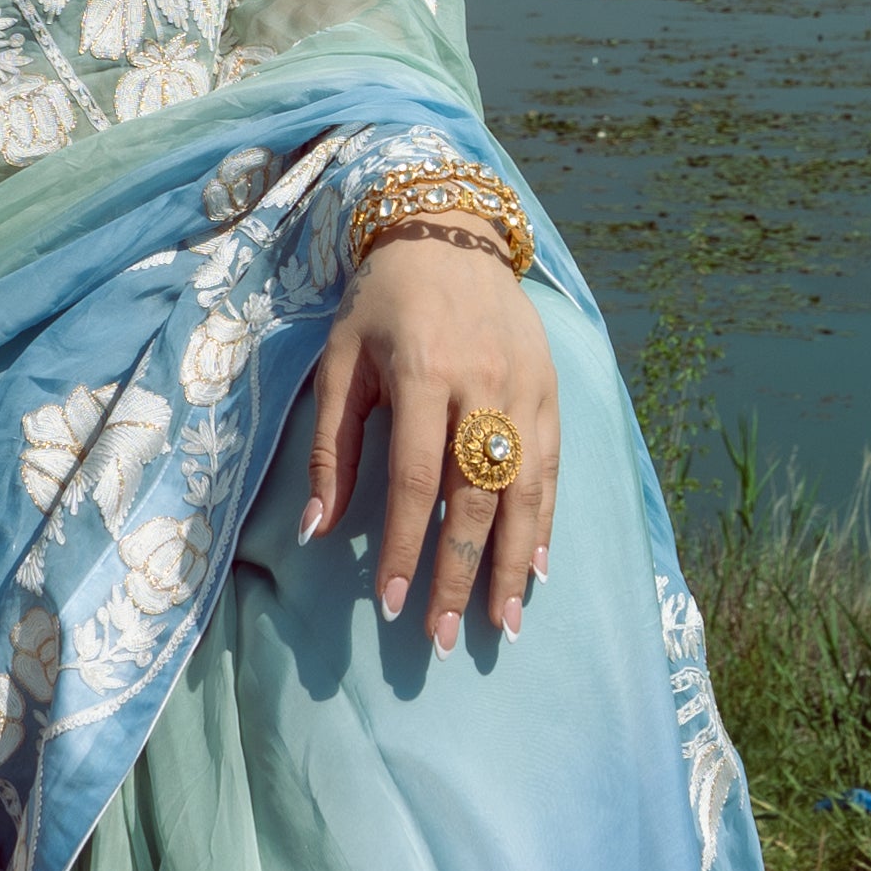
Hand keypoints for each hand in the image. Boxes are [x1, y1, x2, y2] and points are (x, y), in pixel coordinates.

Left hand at [298, 232, 558, 651]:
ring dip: (512, 564)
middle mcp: (480, 385)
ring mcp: (524, 388)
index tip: (394, 605)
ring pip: (524, 491)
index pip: (417, 481)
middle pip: (474, 498)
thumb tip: (319, 530)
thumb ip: (330, 448)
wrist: (450, 231)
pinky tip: (537, 569)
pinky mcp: (550, 388)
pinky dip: (546, 521)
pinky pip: (552, 467)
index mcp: (421, 374)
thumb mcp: (339, 362)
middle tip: (446, 639)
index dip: (407, 549)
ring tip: (503, 624)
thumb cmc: (381, 301)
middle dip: (459, 574)